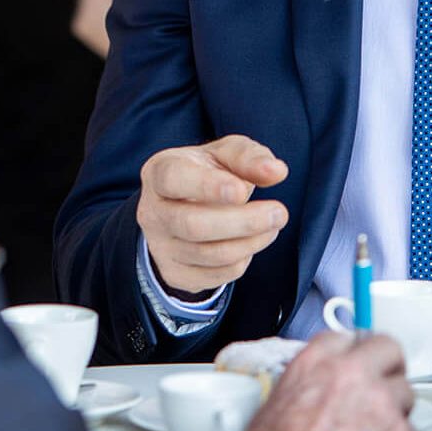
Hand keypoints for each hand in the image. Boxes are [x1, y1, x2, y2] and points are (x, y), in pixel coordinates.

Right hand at [137, 135, 288, 293]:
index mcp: (159, 172)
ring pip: (209, 254)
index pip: (173, 179)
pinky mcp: (175, 273)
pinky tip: (251, 241)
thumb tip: (276, 171)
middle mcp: (152, 211)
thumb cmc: (209, 173)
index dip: (206, 186)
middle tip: (279, 213)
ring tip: (273, 225)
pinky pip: (215, 276)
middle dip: (243, 222)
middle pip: (192, 225)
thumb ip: (250, 157)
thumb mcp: (226, 154)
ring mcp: (160, 246)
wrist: (184, 206)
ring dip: (251, 241)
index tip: (240, 191)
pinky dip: (242, 260)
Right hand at [236, 332, 415, 430]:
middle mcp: (356, 376)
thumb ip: (314, 370)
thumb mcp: (282, 393)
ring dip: (392, 404)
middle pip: (390, 350)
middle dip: (385, 365)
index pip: (353, 334)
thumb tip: (328, 367)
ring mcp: (383, 406)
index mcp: (321, 361)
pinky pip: (410, 430)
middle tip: (379, 380)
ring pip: (405, 392)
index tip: (361, 356)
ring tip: (372, 424)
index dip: (358, 348)